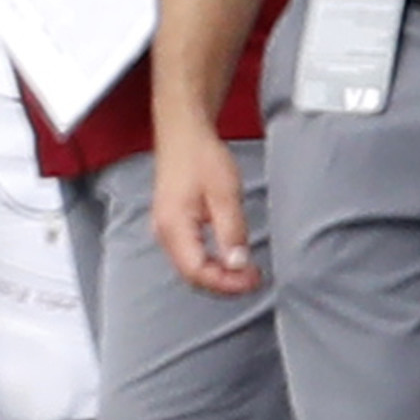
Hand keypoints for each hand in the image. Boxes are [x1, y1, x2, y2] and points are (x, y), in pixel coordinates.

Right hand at [149, 125, 258, 295]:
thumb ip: (231, 231)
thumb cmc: (202, 158)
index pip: (197, 271)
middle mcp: (164, 233)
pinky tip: (229, 260)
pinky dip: (211, 265)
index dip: (227, 282)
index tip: (254, 279)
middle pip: (191, 275)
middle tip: (255, 279)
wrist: (183, 135)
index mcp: (174, 227)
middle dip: (224, 283)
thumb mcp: (225, 193)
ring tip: (246, 272)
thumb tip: (238, 264)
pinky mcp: (173, 226)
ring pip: (190, 268)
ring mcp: (166, 230)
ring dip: (218, 276)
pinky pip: (189, 256)